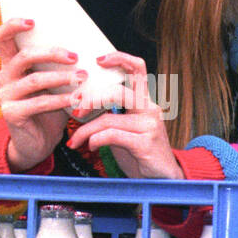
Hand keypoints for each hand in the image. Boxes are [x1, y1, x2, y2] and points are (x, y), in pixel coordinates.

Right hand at [0, 19, 81, 170]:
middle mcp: (3, 77)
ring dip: (61, 77)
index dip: (13, 25)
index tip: (34, 21)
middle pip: (22, 56)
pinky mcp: (12, 114)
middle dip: (50, 52)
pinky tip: (77, 99)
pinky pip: (39, 102)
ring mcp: (5, 96)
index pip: (0, 37)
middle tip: (75, 56)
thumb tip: (91, 47)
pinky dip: (61, 99)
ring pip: (34, 80)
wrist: (36, 144)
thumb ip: (59, 66)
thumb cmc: (47, 109)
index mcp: (10, 64)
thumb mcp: (51, 84)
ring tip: (82, 77)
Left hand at [67, 52, 181, 178]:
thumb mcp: (125, 127)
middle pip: (117, 91)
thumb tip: (79, 103)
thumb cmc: (139, 151)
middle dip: (90, 99)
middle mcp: (149, 109)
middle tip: (75, 110)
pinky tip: (90, 147)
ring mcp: (149, 125)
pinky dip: (95, 140)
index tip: (97, 60)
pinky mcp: (145, 143)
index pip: (138, 68)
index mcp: (144, 101)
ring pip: (108, 119)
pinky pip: (112, 135)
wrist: (162, 178)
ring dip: (85, 129)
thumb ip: (110, 113)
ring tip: (75, 140)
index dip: (119, 58)